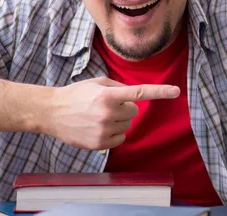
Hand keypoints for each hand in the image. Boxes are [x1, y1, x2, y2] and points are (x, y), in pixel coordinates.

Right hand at [44, 78, 179, 149]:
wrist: (51, 112)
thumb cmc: (75, 94)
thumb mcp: (97, 83)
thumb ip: (118, 87)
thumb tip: (134, 97)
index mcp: (108, 95)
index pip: (139, 93)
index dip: (160, 92)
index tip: (176, 91)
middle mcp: (107, 113)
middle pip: (134, 111)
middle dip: (125, 107)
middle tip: (106, 105)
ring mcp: (103, 130)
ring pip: (127, 125)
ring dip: (118, 120)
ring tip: (98, 116)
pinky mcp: (99, 144)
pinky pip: (120, 139)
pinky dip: (114, 133)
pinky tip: (98, 127)